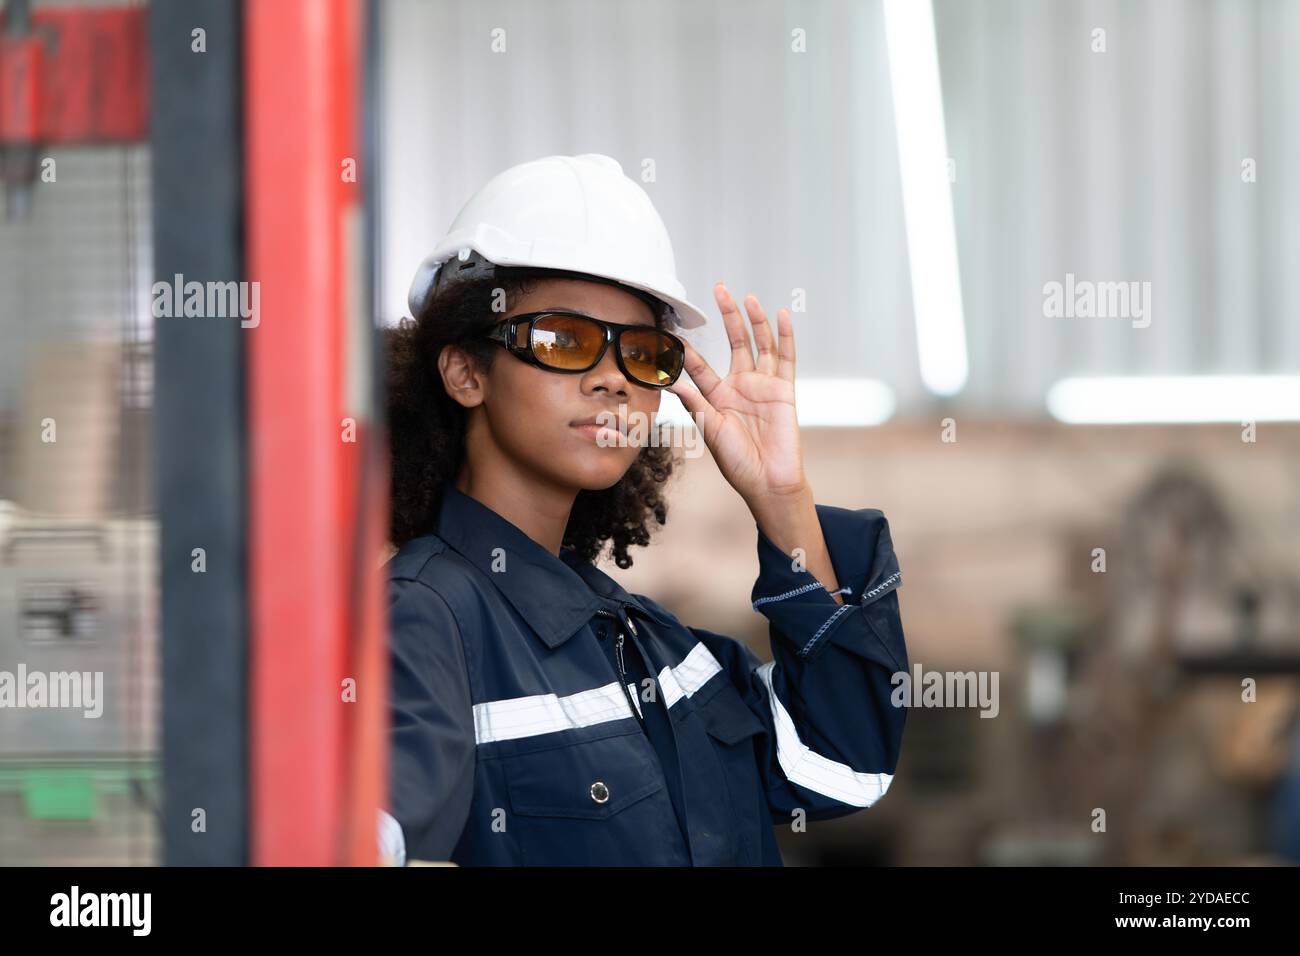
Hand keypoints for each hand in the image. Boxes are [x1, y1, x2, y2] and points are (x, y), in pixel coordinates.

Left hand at [668, 282, 807, 506]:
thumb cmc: (737, 462)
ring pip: (760, 344)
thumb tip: (671, 381)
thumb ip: (695, 403)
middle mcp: (740, 385)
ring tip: (747, 297)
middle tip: (719, 288)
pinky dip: (785, 336)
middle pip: (734, 342)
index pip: (699, 365)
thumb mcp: (711, 429)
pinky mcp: (784, 390)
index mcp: (717, 396)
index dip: (686, 349)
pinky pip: (786, 358)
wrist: (768, 480)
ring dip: (754, 320)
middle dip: (727, 316)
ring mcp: (763, 385)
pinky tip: (781, 315)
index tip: (671, 330)